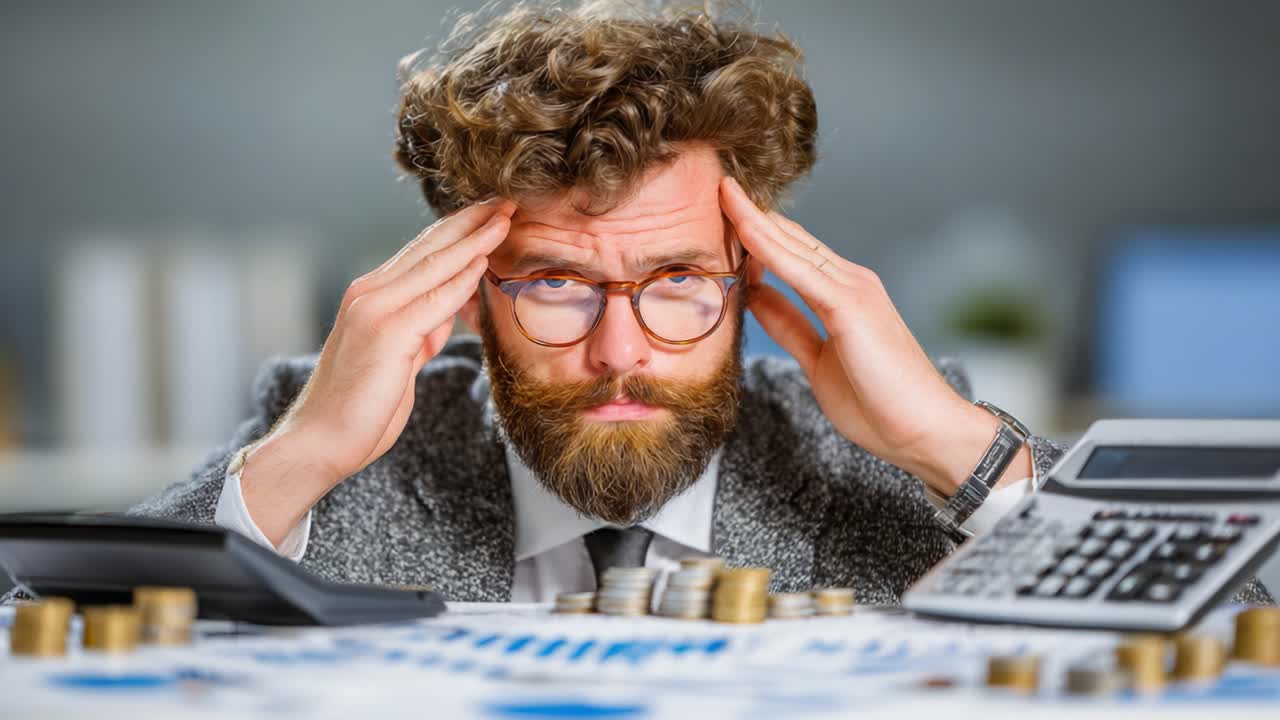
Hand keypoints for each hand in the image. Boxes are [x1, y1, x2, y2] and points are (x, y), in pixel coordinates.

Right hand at [240, 199, 514, 542]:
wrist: (319, 441)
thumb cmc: (359, 408)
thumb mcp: (400, 361)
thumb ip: (422, 331)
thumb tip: (448, 312)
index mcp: (370, 297)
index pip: (421, 252)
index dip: (458, 230)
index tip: (490, 214)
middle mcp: (369, 293)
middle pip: (429, 246)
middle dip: (471, 221)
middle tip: (506, 200)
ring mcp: (375, 309)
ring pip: (434, 263)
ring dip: (474, 238)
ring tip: (505, 217)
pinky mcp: (387, 332)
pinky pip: (435, 298)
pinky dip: (461, 277)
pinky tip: (485, 260)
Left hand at [719, 177, 1025, 494]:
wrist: (924, 431)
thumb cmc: (879, 404)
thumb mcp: (817, 360)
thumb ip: (789, 326)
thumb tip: (755, 298)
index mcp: (844, 294)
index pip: (792, 252)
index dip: (758, 233)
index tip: (722, 216)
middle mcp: (850, 282)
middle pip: (790, 239)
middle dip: (751, 214)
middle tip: (715, 189)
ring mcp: (853, 290)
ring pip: (792, 246)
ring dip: (755, 219)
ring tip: (722, 192)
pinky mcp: (851, 305)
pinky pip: (799, 271)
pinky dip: (768, 248)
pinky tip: (743, 230)